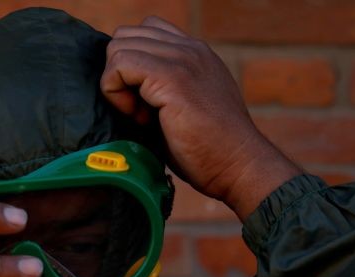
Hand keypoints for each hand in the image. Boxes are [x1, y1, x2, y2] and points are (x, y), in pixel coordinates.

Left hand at [101, 16, 301, 219]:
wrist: (238, 165)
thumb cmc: (209, 150)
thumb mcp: (183, 108)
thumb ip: (159, 90)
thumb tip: (122, 93)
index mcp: (193, 53)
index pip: (144, 32)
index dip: (130, 66)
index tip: (143, 103)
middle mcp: (189, 48)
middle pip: (125, 36)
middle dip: (119, 74)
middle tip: (138, 110)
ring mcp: (183, 59)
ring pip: (119, 47)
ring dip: (117, 85)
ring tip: (140, 115)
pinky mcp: (173, 77)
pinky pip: (120, 65)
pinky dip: (116, 93)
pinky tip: (138, 118)